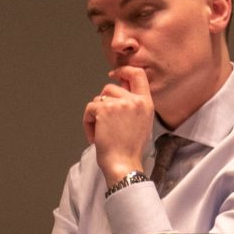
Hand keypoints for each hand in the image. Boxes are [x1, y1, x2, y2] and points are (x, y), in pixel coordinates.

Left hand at [84, 65, 155, 184]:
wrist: (123, 164)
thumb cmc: (129, 148)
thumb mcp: (141, 122)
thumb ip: (133, 104)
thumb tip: (119, 86)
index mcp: (146, 103)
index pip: (138, 74)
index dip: (124, 70)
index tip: (113, 74)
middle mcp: (135, 101)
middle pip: (111, 87)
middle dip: (103, 102)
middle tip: (104, 123)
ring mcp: (120, 104)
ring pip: (98, 98)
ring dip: (95, 114)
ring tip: (101, 132)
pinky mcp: (105, 109)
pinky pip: (90, 108)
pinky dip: (88, 122)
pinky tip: (95, 136)